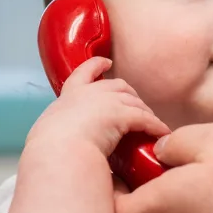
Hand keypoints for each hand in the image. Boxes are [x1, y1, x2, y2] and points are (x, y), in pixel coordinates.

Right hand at [25, 58, 168, 159]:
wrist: (59, 150)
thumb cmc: (51, 147)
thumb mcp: (51, 131)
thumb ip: (61, 130)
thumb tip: (65, 143)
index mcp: (70, 95)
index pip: (84, 72)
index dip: (97, 65)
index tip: (106, 62)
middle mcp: (90, 93)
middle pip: (118, 86)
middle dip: (130, 94)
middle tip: (137, 105)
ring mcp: (108, 101)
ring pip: (135, 102)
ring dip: (145, 113)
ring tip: (153, 124)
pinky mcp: (123, 115)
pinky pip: (146, 119)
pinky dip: (155, 126)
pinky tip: (161, 133)